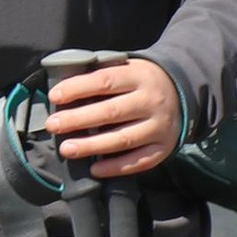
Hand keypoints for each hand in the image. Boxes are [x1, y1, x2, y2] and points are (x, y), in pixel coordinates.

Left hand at [44, 55, 181, 181]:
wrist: (183, 91)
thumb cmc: (141, 80)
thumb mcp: (127, 67)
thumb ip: (102, 75)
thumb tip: (64, 90)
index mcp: (139, 76)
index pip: (104, 81)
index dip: (78, 88)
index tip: (55, 96)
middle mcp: (151, 101)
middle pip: (111, 112)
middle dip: (78, 119)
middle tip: (53, 125)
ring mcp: (158, 126)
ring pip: (122, 139)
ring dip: (92, 146)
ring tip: (67, 149)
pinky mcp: (163, 148)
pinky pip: (138, 161)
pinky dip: (116, 167)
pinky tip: (95, 169)